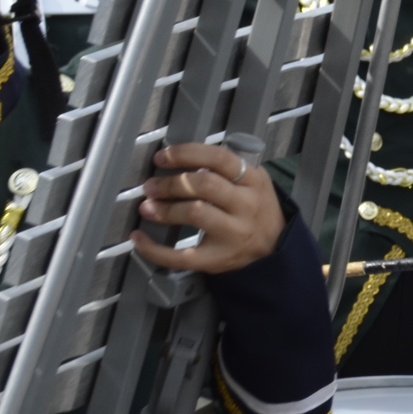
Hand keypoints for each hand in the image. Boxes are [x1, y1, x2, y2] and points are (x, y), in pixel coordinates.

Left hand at [131, 142, 285, 274]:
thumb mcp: (255, 183)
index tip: (162, 157)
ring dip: (164, 209)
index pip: (219, 158)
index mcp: (253, 182)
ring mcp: (232, 234)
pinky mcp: (217, 259)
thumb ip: (228, 170)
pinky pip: (181, 256)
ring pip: (194, 214)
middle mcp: (245, 205)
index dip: (186, 154)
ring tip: (146, 207)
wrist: (274, 251)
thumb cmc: (257, 211)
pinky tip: (138, 238)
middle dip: (171, 183)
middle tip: (150, 186)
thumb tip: (185, 160)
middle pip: (204, 185)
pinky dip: (154, 249)